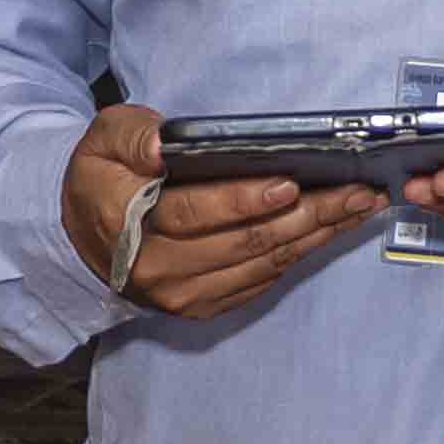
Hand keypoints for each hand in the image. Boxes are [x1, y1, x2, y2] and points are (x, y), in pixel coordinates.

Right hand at [61, 103, 381, 319]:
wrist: (85, 236)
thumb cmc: (103, 177)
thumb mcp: (102, 139)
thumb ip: (132, 136)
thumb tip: (162, 147)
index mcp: (130, 226)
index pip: (192, 214)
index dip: (241, 201)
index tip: (287, 184)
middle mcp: (159, 270)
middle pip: (243, 243)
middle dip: (306, 215)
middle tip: (356, 191)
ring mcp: (183, 295)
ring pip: (261, 265)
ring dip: (316, 236)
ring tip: (358, 206)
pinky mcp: (203, 306)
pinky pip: (260, 282)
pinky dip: (299, 255)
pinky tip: (330, 230)